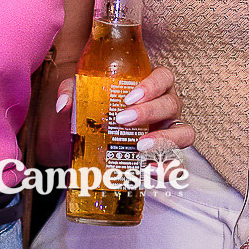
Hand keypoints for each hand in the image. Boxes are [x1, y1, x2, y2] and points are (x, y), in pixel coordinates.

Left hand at [53, 65, 195, 158]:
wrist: (98, 139)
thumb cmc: (99, 110)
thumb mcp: (85, 97)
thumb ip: (73, 92)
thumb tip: (64, 104)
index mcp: (153, 87)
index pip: (163, 77)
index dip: (152, 85)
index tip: (129, 97)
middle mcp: (167, 107)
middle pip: (172, 104)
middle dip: (149, 112)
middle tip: (123, 121)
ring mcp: (170, 132)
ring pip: (184, 133)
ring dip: (165, 140)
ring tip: (140, 147)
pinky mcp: (168, 156)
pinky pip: (178, 163)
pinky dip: (168, 168)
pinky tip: (149, 171)